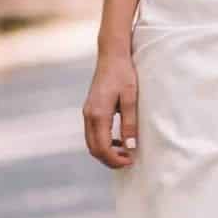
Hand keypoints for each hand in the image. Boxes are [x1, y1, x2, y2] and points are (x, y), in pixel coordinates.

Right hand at [83, 52, 138, 167]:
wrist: (112, 56)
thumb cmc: (124, 74)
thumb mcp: (130, 98)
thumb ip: (130, 124)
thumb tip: (130, 148)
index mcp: (98, 114)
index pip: (102, 148)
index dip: (115, 159)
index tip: (131, 161)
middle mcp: (88, 115)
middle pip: (94, 149)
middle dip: (109, 160)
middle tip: (128, 161)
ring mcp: (87, 113)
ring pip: (91, 142)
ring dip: (106, 152)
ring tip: (125, 153)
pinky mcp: (89, 110)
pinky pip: (92, 134)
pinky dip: (103, 142)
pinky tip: (118, 140)